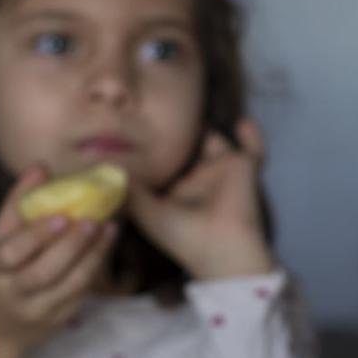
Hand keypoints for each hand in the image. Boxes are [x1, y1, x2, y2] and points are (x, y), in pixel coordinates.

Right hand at [0, 167, 116, 357]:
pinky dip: (94, 269)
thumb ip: (16, 205)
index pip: (13, 254)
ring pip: (70, 285)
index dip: (38, 236)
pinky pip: (80, 294)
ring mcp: (37, 312)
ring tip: (108, 229)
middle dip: (73, 246)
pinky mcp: (58, 321)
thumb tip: (41, 167)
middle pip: (45, 272)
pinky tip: (104, 247)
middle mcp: (13, 295)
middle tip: (94, 220)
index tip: (62, 216)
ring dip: (93, 256)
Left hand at [128, 118, 274, 279]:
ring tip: (191, 110)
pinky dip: (252, 137)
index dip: (151, 153)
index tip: (130, 135)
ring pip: (215, 144)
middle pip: (188, 151)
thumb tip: (105, 168)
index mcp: (176, 193)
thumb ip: (128, 189)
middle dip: (178, 135)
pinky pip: (253, 149)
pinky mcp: (242, 167)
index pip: (164, 166)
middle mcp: (198, 181)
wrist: (221, 247)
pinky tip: (244, 122)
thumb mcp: (146, 212)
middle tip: (158, 114)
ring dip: (206, 130)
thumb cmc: (183, 237)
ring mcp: (221, 173)